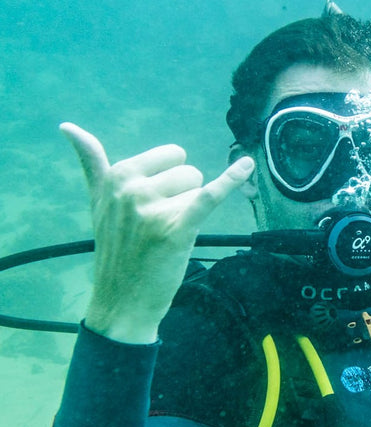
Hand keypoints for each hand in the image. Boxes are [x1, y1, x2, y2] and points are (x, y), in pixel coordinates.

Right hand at [61, 123, 253, 343]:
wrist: (121, 300)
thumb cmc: (116, 248)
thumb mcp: (97, 202)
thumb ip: (91, 163)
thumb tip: (67, 126)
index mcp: (117, 176)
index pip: (171, 155)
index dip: (170, 180)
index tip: (151, 204)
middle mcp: (132, 188)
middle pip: (188, 171)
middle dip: (183, 195)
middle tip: (160, 223)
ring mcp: (152, 208)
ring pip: (199, 188)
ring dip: (191, 211)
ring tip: (168, 233)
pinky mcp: (175, 228)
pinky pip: (209, 196)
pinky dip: (231, 180)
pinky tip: (247, 165)